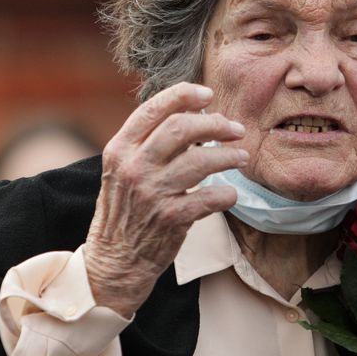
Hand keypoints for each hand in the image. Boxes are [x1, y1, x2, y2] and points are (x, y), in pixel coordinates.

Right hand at [85, 83, 247, 315]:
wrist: (115, 260)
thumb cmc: (126, 210)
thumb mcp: (123, 170)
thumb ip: (148, 143)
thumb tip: (192, 115)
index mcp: (120, 149)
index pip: (154, 109)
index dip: (185, 96)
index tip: (208, 95)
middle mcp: (134, 166)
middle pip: (182, 128)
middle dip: (216, 124)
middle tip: (235, 129)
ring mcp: (152, 192)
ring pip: (202, 160)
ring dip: (229, 156)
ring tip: (241, 157)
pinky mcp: (171, 218)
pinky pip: (210, 198)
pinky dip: (226, 194)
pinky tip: (230, 193)